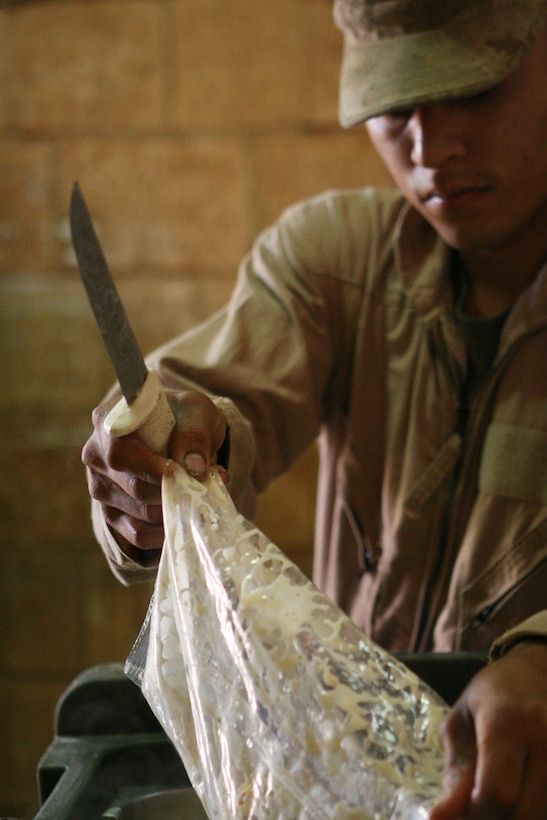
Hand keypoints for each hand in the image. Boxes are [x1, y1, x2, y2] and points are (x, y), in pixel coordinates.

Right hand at [81, 390, 227, 564]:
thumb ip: (195, 434)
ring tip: (197, 492)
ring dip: (176, 509)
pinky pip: (139, 534)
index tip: (180, 472)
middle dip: (173, 490)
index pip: (118, 451)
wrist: (184, 432)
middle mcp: (95, 455)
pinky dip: (167, 529)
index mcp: (107, 421)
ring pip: (140, 513)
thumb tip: (194, 467)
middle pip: (134, 487)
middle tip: (203, 484)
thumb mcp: (196, 410)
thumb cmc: (184, 415)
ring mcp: (100, 487)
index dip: (149, 467)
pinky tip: (184, 512)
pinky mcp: (111, 514)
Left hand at [430, 640, 546, 818]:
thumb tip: (438, 819)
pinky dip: (534, 809)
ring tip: (495, 800)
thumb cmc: (490, 696)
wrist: (535, 674)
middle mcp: (545, 738)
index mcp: (509, 722)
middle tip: (477, 809)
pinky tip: (518, 797)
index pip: (496, 792)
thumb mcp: (460, 724)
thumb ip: (455, 774)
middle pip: (524, 814)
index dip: (475, 815)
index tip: (460, 813)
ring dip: (516, 818)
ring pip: (543, 815)